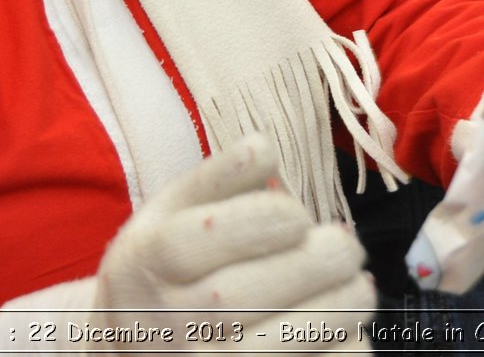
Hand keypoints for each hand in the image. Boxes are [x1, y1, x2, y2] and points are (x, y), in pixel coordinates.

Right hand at [92, 134, 372, 351]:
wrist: (130, 353)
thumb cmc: (164, 271)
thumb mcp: (167, 215)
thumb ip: (216, 179)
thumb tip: (265, 147)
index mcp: (147, 264)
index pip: (204, 238)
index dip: (265, 218)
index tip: (298, 214)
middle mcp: (171, 322)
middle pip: (246, 293)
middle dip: (318, 259)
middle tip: (344, 245)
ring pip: (284, 338)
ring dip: (342, 303)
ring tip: (353, 282)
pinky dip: (342, 345)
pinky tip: (341, 326)